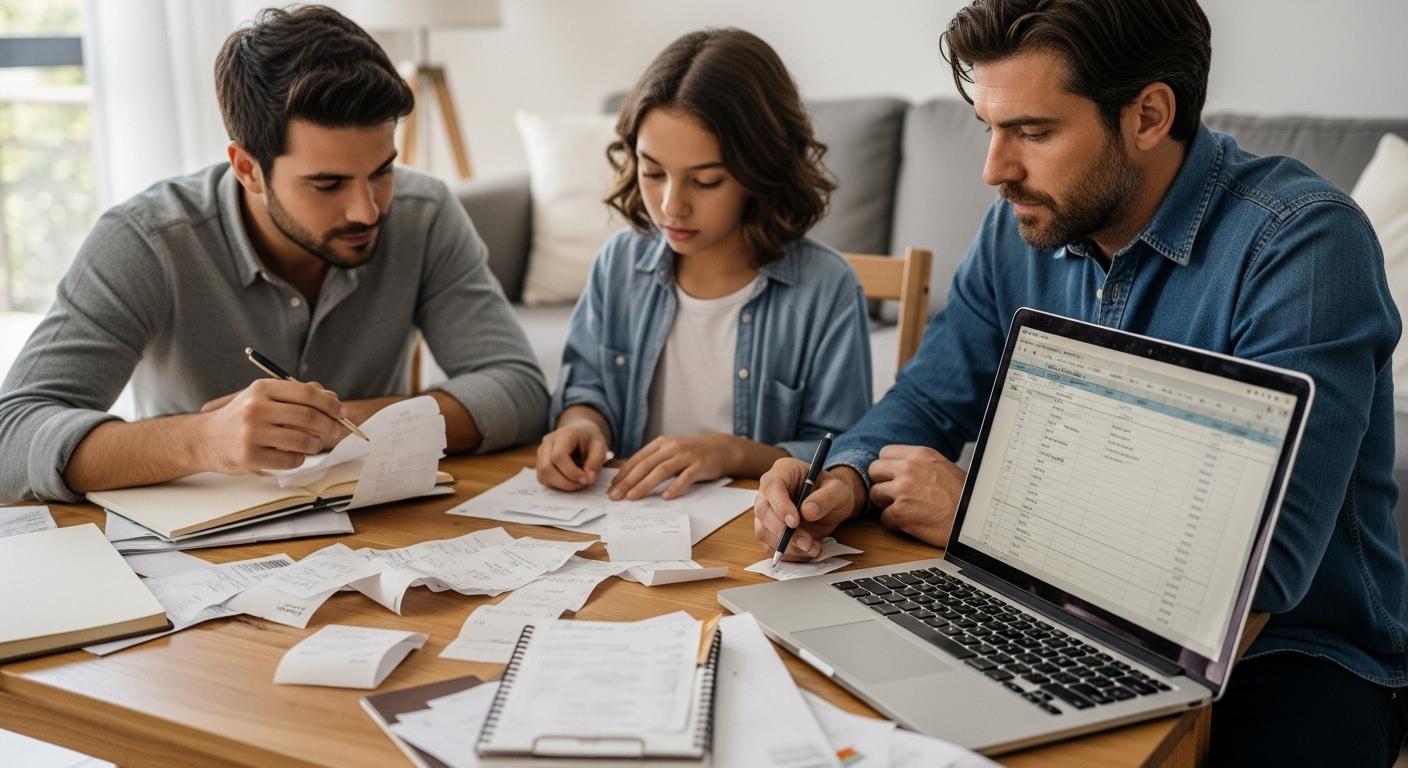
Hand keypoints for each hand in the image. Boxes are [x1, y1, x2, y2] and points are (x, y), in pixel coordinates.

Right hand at [196, 378, 346, 473]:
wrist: (205, 439)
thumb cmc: (243, 416)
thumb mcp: (264, 397)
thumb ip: (298, 396)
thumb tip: (334, 401)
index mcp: (263, 389)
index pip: (307, 394)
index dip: (330, 404)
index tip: (341, 412)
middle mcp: (256, 408)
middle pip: (309, 417)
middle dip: (329, 426)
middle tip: (335, 431)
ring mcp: (252, 433)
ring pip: (303, 441)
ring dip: (316, 445)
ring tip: (313, 444)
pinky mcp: (250, 457)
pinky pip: (291, 460)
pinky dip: (299, 459)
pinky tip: (292, 455)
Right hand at [537, 421, 609, 490]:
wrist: (580, 432)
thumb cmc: (590, 439)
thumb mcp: (600, 446)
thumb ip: (596, 462)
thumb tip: (588, 479)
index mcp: (564, 434)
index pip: (558, 456)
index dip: (571, 472)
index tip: (586, 480)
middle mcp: (548, 442)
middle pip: (546, 467)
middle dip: (565, 482)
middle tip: (582, 484)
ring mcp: (541, 452)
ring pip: (543, 475)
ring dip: (561, 485)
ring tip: (577, 483)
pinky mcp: (540, 462)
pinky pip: (543, 479)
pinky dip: (556, 485)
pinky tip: (569, 481)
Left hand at [608, 433, 737, 500]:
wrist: (720, 448)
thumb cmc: (691, 453)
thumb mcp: (670, 452)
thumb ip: (653, 461)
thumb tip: (629, 478)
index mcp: (661, 444)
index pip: (638, 459)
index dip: (623, 473)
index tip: (612, 488)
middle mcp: (671, 448)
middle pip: (646, 465)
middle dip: (628, 481)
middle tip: (616, 496)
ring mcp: (686, 456)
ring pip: (662, 471)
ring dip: (645, 484)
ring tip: (633, 497)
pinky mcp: (700, 465)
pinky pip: (685, 477)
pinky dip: (675, 487)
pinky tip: (665, 496)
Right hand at [753, 458, 864, 560]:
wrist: (832, 505)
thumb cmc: (832, 491)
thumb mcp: (838, 490)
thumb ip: (825, 498)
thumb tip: (808, 511)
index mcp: (783, 472)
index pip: (772, 486)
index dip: (780, 505)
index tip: (794, 522)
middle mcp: (769, 492)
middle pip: (763, 511)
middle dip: (783, 531)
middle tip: (806, 542)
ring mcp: (767, 512)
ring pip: (763, 531)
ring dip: (786, 546)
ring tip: (812, 548)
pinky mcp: (770, 531)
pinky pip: (770, 545)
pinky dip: (788, 553)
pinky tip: (807, 552)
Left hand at [868, 444, 965, 546]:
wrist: (972, 519)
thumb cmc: (961, 496)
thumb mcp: (941, 466)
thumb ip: (918, 462)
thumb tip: (897, 464)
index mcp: (919, 455)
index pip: (884, 453)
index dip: (887, 467)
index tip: (893, 476)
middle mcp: (908, 469)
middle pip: (874, 470)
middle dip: (881, 482)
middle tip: (894, 493)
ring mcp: (902, 491)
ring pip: (875, 493)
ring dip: (886, 503)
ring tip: (904, 508)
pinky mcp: (900, 513)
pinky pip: (884, 517)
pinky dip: (894, 522)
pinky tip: (910, 522)